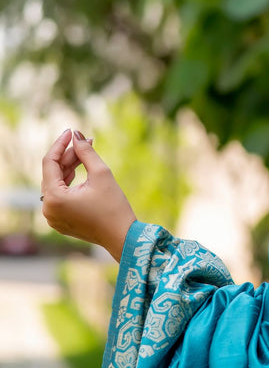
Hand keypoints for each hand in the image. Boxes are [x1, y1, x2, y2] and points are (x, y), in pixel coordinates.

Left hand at [41, 129, 136, 261]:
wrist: (123, 236)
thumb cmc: (114, 206)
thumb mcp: (101, 173)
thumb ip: (85, 152)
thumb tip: (75, 134)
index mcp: (54, 198)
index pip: (50, 162)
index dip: (60, 144)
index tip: (71, 131)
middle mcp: (48, 209)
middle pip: (52, 174)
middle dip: (67, 156)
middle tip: (85, 142)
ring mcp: (52, 217)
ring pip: (55, 184)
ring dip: (68, 169)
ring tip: (85, 155)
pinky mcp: (60, 221)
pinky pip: (59, 197)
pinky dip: (68, 183)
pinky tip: (79, 172)